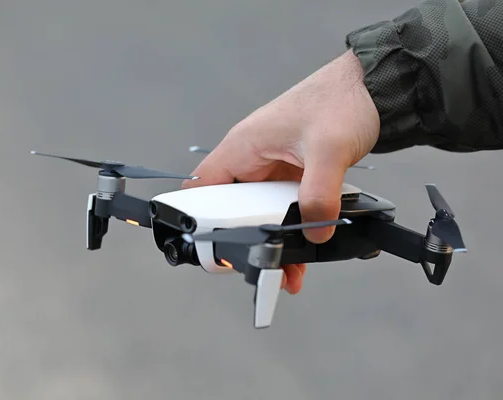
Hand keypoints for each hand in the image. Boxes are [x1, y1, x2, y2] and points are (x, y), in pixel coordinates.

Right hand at [182, 50, 379, 293]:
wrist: (371, 87)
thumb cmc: (341, 99)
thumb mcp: (329, 150)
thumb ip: (319, 195)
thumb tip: (315, 233)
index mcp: (244, 145)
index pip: (203, 187)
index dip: (201, 218)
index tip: (216, 247)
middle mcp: (253, 156)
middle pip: (233, 207)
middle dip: (246, 239)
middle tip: (261, 265)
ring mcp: (272, 165)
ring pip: (260, 210)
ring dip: (273, 237)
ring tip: (289, 269)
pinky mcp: (292, 172)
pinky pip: (283, 205)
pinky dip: (292, 226)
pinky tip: (307, 246)